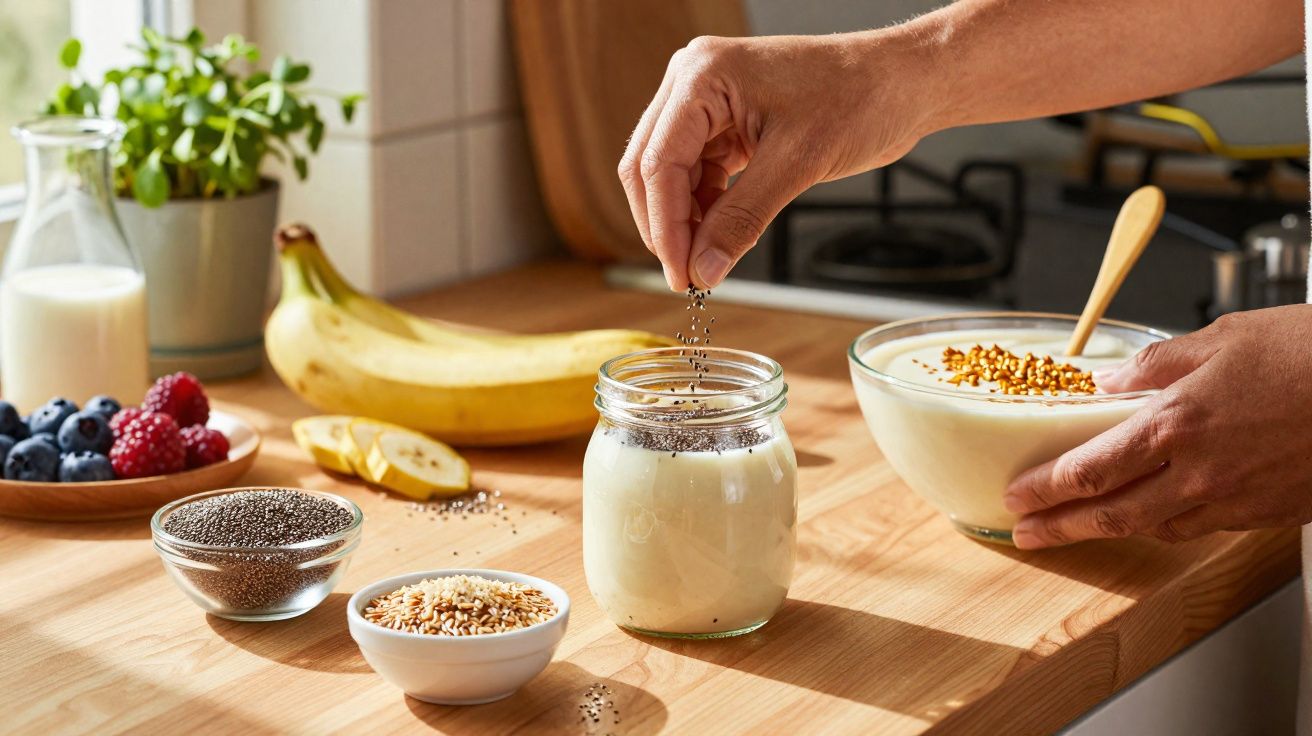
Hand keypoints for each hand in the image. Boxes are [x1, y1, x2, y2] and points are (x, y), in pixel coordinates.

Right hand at [618, 32, 941, 289]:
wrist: (902, 83)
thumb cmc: (860, 97)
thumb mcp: (797, 164)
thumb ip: (742, 219)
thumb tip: (703, 269)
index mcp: (702, 75)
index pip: (658, 161)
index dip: (664, 225)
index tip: (679, 273)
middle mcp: (694, 82)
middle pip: (651, 167)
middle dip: (667, 226)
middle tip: (687, 277)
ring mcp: (709, 103)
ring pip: (671, 176)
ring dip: (686, 222)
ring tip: (707, 263)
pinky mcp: (727, 124)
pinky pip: (699, 174)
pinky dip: (707, 210)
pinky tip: (721, 238)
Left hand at [1004, 305, 1311, 548]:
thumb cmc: (1310, 354)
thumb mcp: (1220, 339)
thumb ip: (1153, 365)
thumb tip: (1105, 381)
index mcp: (1176, 424)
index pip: (1089, 471)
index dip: (1046, 489)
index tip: (1017, 496)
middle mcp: (1198, 472)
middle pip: (1111, 515)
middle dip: (1060, 528)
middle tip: (1026, 535)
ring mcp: (1235, 500)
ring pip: (1155, 527)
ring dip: (1111, 530)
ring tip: (1079, 527)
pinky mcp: (1268, 513)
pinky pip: (1202, 527)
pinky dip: (1167, 524)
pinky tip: (1154, 515)